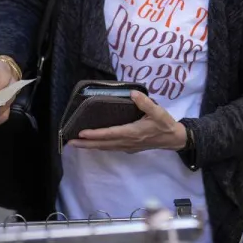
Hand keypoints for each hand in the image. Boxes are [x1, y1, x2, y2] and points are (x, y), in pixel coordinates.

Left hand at [69, 92, 186, 153]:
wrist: (173, 139)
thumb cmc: (165, 125)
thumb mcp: (158, 112)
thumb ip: (145, 103)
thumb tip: (133, 93)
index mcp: (133, 132)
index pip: (110, 134)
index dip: (95, 134)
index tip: (81, 133)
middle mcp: (127, 142)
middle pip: (103, 144)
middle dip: (86, 144)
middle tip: (69, 142)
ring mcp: (128, 146)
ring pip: (106, 148)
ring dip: (90, 146)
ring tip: (76, 144)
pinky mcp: (129, 148)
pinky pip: (111, 148)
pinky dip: (100, 146)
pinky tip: (93, 144)